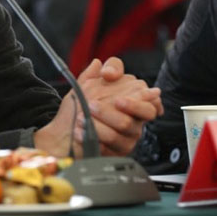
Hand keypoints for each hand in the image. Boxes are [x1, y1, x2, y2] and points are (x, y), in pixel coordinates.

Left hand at [34, 58, 161, 157]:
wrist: (64, 132)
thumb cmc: (80, 106)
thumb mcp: (85, 85)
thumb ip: (94, 73)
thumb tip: (99, 64)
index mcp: (133, 98)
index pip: (151, 98)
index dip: (139, 98)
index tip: (119, 99)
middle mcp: (135, 117)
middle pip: (145, 112)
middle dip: (119, 108)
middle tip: (94, 105)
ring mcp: (130, 135)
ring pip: (122, 128)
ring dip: (98, 123)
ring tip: (80, 119)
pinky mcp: (120, 151)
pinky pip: (112, 147)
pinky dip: (93, 138)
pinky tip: (79, 133)